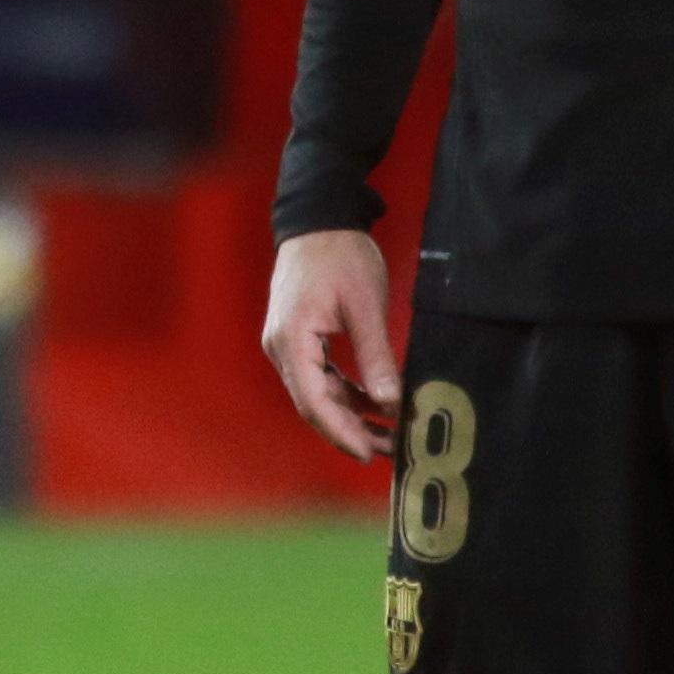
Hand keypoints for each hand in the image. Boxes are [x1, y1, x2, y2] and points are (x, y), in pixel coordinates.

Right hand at [260, 227, 401, 461]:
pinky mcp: (297, 339)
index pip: (312, 400)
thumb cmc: (341, 255)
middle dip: (348, 431)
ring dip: (349, 415)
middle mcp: (280, 347)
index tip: (369, 453)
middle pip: (312, 403)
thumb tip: (392, 403)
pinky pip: (318, 377)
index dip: (340, 432)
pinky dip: (344, 394)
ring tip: (388, 434)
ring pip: (315, 393)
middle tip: (388, 452)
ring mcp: (286, 344)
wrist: (318, 219)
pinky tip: (373, 405)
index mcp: (292, 338)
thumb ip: (376, 357)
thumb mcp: (366, 305)